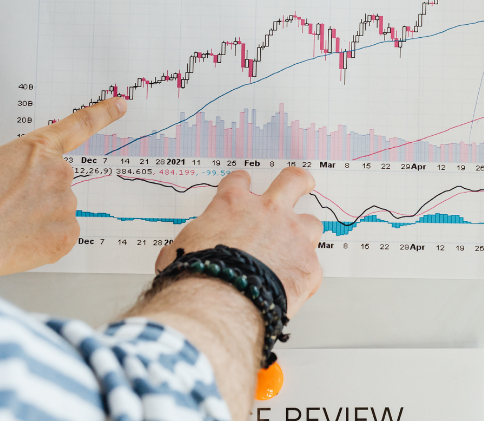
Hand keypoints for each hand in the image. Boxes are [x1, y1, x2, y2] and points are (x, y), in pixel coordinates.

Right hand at [0, 97, 127, 282]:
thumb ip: (5, 166)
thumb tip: (3, 179)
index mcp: (36, 149)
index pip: (79, 124)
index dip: (103, 114)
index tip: (121, 105)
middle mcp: (59, 172)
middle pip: (56, 180)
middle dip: (37, 192)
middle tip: (7, 206)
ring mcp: (66, 203)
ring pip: (57, 209)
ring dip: (38, 217)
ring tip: (7, 226)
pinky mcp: (68, 234)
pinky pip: (60, 234)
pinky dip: (43, 239)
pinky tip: (19, 241)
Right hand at [129, 168, 323, 419]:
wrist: (220, 302)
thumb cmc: (197, 275)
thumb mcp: (180, 250)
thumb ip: (189, 244)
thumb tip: (173, 254)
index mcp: (233, 204)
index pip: (239, 181)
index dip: (242, 184)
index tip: (244, 187)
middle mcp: (268, 212)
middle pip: (293, 181)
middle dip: (298, 181)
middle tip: (301, 184)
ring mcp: (293, 236)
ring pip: (310, 224)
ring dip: (304, 235)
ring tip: (298, 248)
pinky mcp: (308, 265)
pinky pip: (311, 267)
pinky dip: (302, 276)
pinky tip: (293, 287)